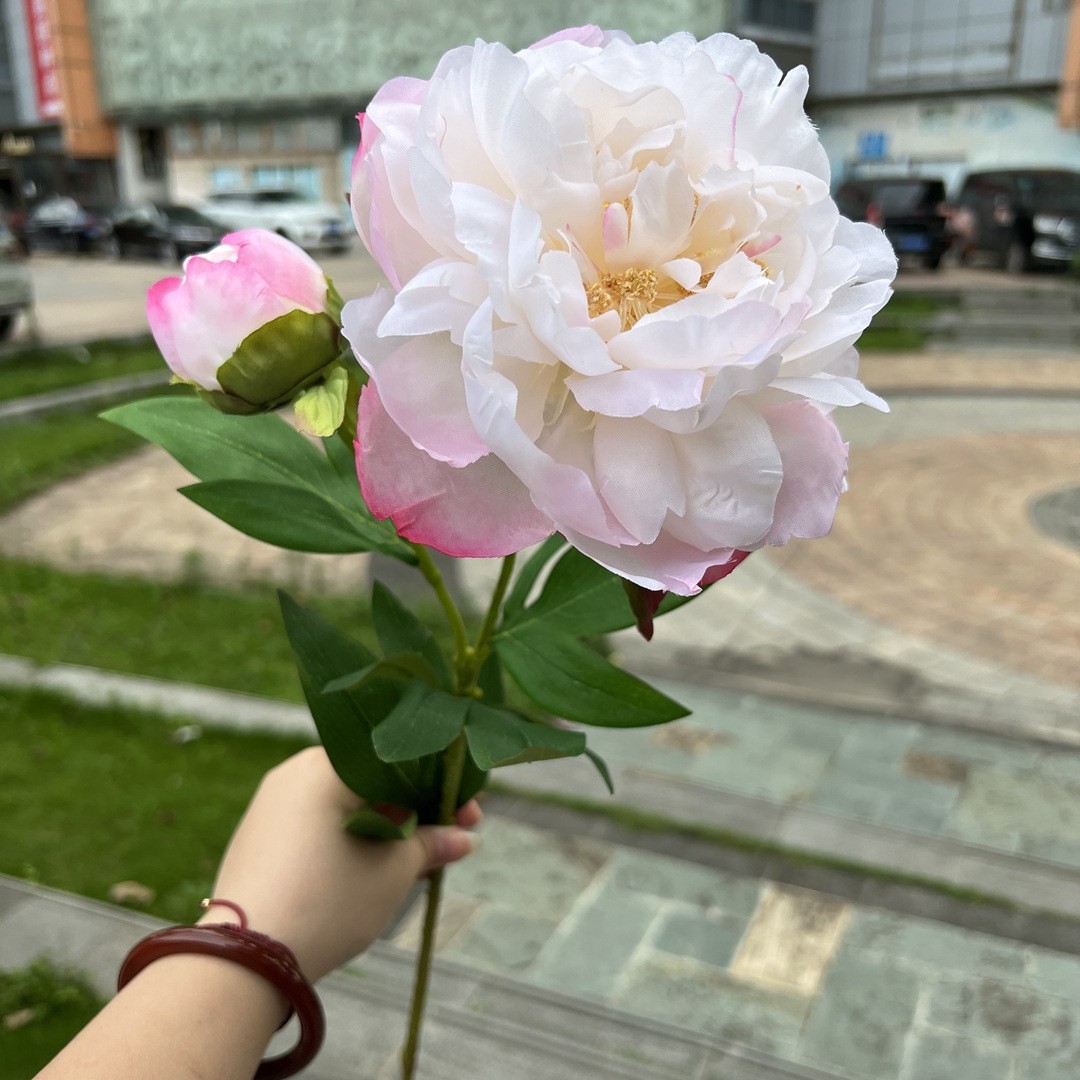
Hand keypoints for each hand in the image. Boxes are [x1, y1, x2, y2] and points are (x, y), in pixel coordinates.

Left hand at [200, 747, 480, 981]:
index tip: (470, 814)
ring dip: (388, 826)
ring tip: (419, 861)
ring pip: (348, 803)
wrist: (244, 960)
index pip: (400, 761)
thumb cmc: (328, 902)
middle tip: (452, 838)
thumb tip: (463, 839)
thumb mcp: (392, 873)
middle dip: (417, 810)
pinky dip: (354, 837)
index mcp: (328, 765)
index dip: (442, 788)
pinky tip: (377, 867)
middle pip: (374, 781)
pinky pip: (320, 823)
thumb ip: (430, 844)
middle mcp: (296, 772)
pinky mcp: (260, 835)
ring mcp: (272, 803)